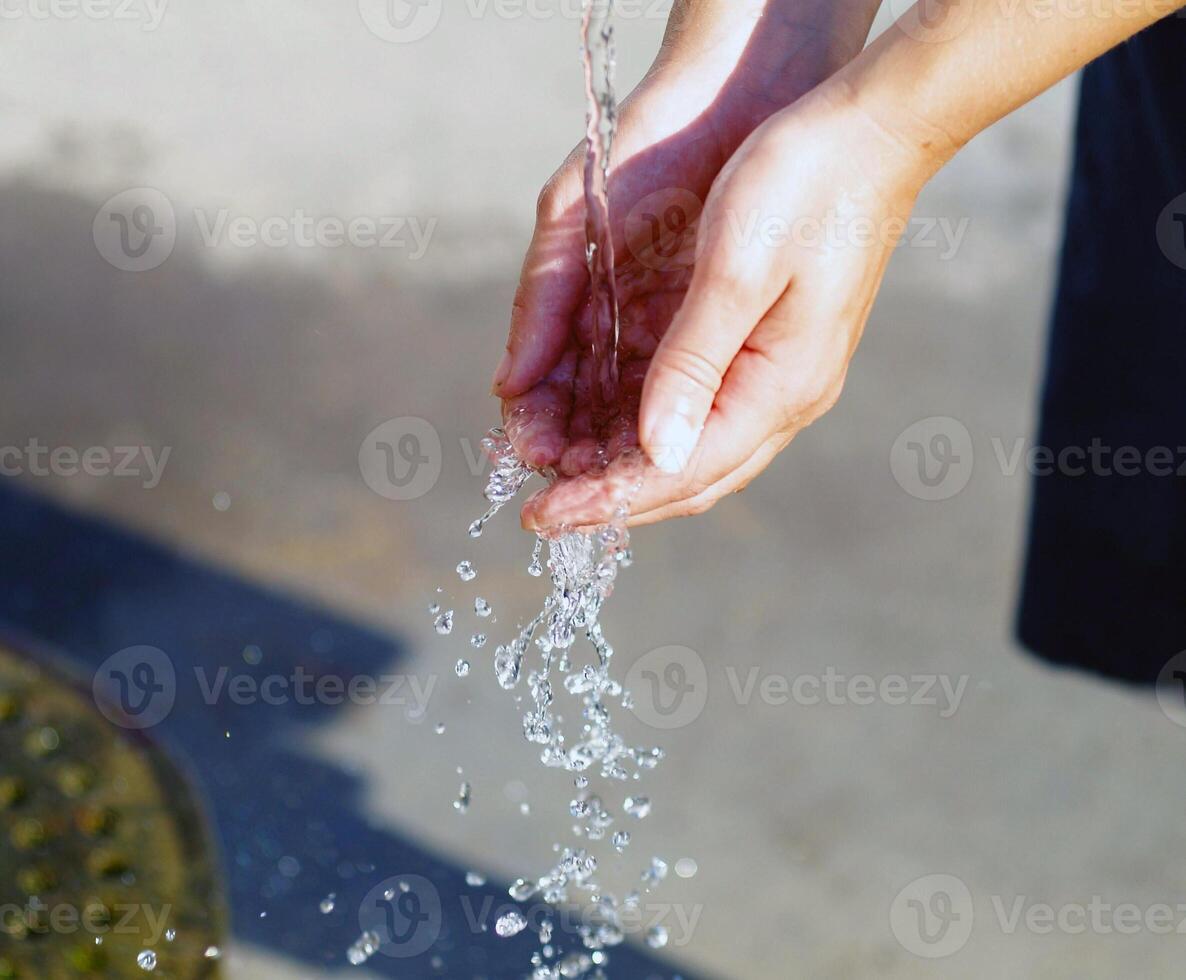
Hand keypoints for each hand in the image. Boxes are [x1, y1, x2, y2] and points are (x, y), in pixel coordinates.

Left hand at [491, 1, 880, 526]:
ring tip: (560, 471)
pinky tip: (608, 426)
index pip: (682, 472)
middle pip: (690, 477)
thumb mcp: (736, 272)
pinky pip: (703, 412)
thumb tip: (657, 455)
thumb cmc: (804, 185)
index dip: (607, 500)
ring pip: (695, 451)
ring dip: (626, 467)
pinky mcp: (769, 348)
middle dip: (611, 497)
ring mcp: (782, 374)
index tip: (542, 517)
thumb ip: (692, 367)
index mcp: (781, 386)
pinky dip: (649, 428)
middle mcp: (785, 395)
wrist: (871, 130)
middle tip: (541, 507)